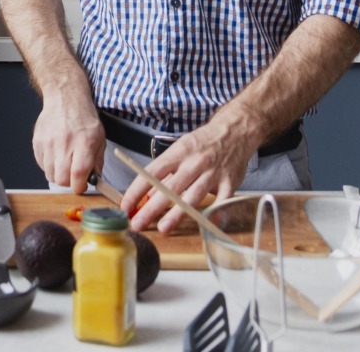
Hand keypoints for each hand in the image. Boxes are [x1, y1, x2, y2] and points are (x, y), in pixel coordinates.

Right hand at [33, 90, 104, 194]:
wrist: (64, 99)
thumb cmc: (83, 118)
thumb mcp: (99, 138)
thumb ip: (98, 161)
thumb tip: (95, 180)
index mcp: (84, 142)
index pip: (78, 174)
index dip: (80, 185)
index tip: (83, 185)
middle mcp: (64, 143)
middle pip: (61, 179)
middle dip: (69, 182)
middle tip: (74, 175)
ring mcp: (48, 143)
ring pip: (50, 175)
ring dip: (59, 174)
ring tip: (65, 162)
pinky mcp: (37, 143)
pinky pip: (42, 165)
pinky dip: (49, 165)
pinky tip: (56, 155)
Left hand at [121, 119, 257, 233]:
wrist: (235, 131)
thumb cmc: (203, 143)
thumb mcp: (180, 151)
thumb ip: (166, 175)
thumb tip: (147, 198)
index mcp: (178, 153)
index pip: (152, 173)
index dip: (137, 190)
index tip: (125, 205)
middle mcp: (194, 163)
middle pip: (170, 188)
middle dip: (151, 208)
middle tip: (137, 223)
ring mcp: (212, 173)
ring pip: (193, 195)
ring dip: (176, 213)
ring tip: (163, 228)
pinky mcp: (230, 182)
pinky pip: (221, 200)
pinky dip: (214, 213)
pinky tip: (205, 224)